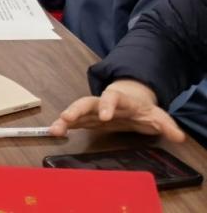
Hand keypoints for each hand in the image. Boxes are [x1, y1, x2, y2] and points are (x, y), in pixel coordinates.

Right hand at [49, 80, 185, 142]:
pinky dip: (64, 126)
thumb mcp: (157, 116)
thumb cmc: (142, 109)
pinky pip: (74, 122)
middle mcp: (102, 102)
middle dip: (76, 109)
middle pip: (87, 102)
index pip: (113, 98)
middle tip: (66, 117)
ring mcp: (93, 111)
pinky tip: (54, 132)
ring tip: (54, 130)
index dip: (107, 105)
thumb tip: (179, 136)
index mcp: (120, 99)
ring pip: (76, 112)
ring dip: (65, 120)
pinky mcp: (88, 120)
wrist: (131, 103)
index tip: (104, 117)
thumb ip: (167, 125)